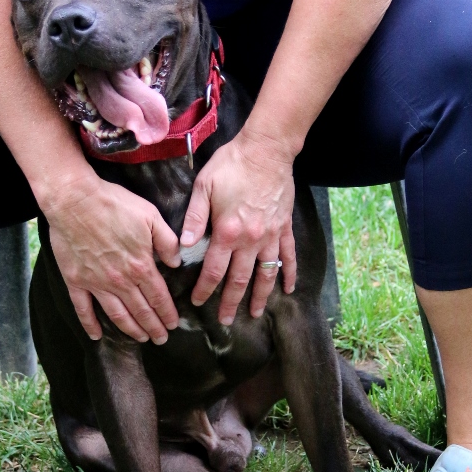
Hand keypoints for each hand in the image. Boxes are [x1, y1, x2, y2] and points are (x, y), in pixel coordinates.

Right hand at [46, 176, 181, 342]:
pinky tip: (96, 336)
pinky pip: (83, 309)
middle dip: (154, 327)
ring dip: (131, 330)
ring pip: (117, 315)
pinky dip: (90, 325)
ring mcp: (96, 283)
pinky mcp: (75, 280)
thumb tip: (176, 263)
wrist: (75, 200)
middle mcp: (120, 281)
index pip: (159, 297)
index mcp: (140, 266)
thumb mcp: (151, 216)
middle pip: (141, 311)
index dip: (168, 313)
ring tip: (141, 339)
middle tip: (161, 338)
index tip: (174, 324)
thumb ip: (167, 241)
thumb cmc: (114, 204)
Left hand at [180, 133, 296, 323]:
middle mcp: (250, 240)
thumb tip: (182, 246)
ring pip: (266, 274)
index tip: (197, 302)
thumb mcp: (203, 187)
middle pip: (239, 279)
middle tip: (226, 321)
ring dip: (261, 296)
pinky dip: (289, 273)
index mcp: (227, 232)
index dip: (205, 289)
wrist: (266, 150)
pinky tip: (289, 289)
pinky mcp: (285, 228)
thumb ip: (193, 218)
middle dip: (230, 302)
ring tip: (256, 314)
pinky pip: (288, 256)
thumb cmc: (231, 165)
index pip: (213, 270)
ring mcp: (271, 236)